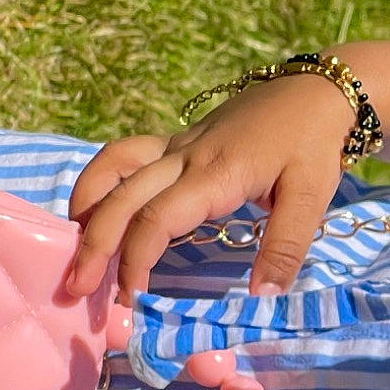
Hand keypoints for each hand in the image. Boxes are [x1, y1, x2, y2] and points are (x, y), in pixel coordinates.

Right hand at [64, 73, 350, 301]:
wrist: (315, 92)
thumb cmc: (313, 145)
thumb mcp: (311, 197)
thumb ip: (286, 247)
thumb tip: (263, 297)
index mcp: (215, 173)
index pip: (158, 218)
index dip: (137, 259)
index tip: (132, 297)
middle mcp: (185, 156)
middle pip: (123, 197)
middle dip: (95, 244)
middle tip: (78, 287)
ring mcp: (177, 144)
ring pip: (113, 168)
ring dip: (86, 205)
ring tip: (74, 245)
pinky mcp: (177, 140)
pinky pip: (125, 155)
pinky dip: (101, 181)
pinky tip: (95, 209)